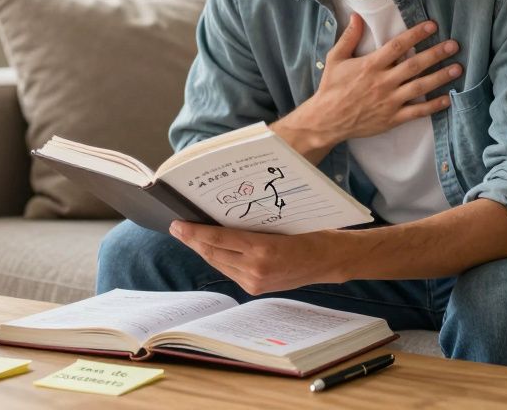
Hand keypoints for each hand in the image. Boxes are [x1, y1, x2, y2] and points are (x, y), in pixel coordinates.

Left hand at [169, 221, 351, 294]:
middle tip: (177, 228)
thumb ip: (251, 226)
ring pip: (219, 263)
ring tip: (189, 237)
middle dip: (193, 241)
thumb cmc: (310, 233)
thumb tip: (219, 219)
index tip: (177, 224)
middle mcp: (255, 268)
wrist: (329, 260)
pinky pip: (229, 271)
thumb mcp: (280, 222)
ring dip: (203, 250)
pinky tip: (211, 249)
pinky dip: (218, 259)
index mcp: (262, 249)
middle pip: (213, 253)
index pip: (218, 239)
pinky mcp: (256, 288)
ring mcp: (255, 281)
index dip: (194, 232)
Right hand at [309, 15, 460, 141]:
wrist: (326, 120)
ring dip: (440, 77)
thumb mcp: (335, 59)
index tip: (433, 26)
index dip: (416, 34)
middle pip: (414, 65)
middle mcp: (383, 82)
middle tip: (454, 45)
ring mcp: (389, 101)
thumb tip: (356, 16)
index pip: (398, 46)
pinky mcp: (392, 118)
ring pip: (420, 87)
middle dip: (436, 53)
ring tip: (457, 68)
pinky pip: (417, 112)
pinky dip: (434, 106)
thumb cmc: (331, 88)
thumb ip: (349, 37)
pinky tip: (448, 98)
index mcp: (371, 65)